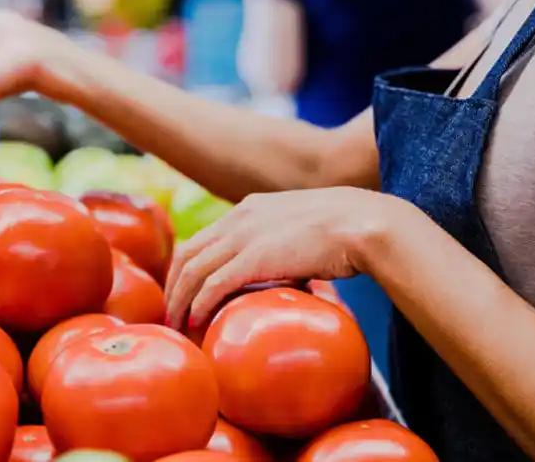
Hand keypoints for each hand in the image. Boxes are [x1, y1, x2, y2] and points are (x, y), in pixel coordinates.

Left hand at [163, 187, 403, 328]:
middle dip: (173, 287)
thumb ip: (285, 248)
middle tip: (170, 314)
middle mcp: (238, 219)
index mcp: (248, 210)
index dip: (187, 269)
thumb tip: (289, 276)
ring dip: (179, 300)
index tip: (183, 293)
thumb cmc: (346, 230)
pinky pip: (213, 284)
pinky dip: (198, 303)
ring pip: (193, 270)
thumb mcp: (301, 230)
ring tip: (176, 324)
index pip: (202, 239)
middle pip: (187, 254)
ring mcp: (244, 237)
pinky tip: (196, 320)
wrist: (363, 222)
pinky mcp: (254, 258)